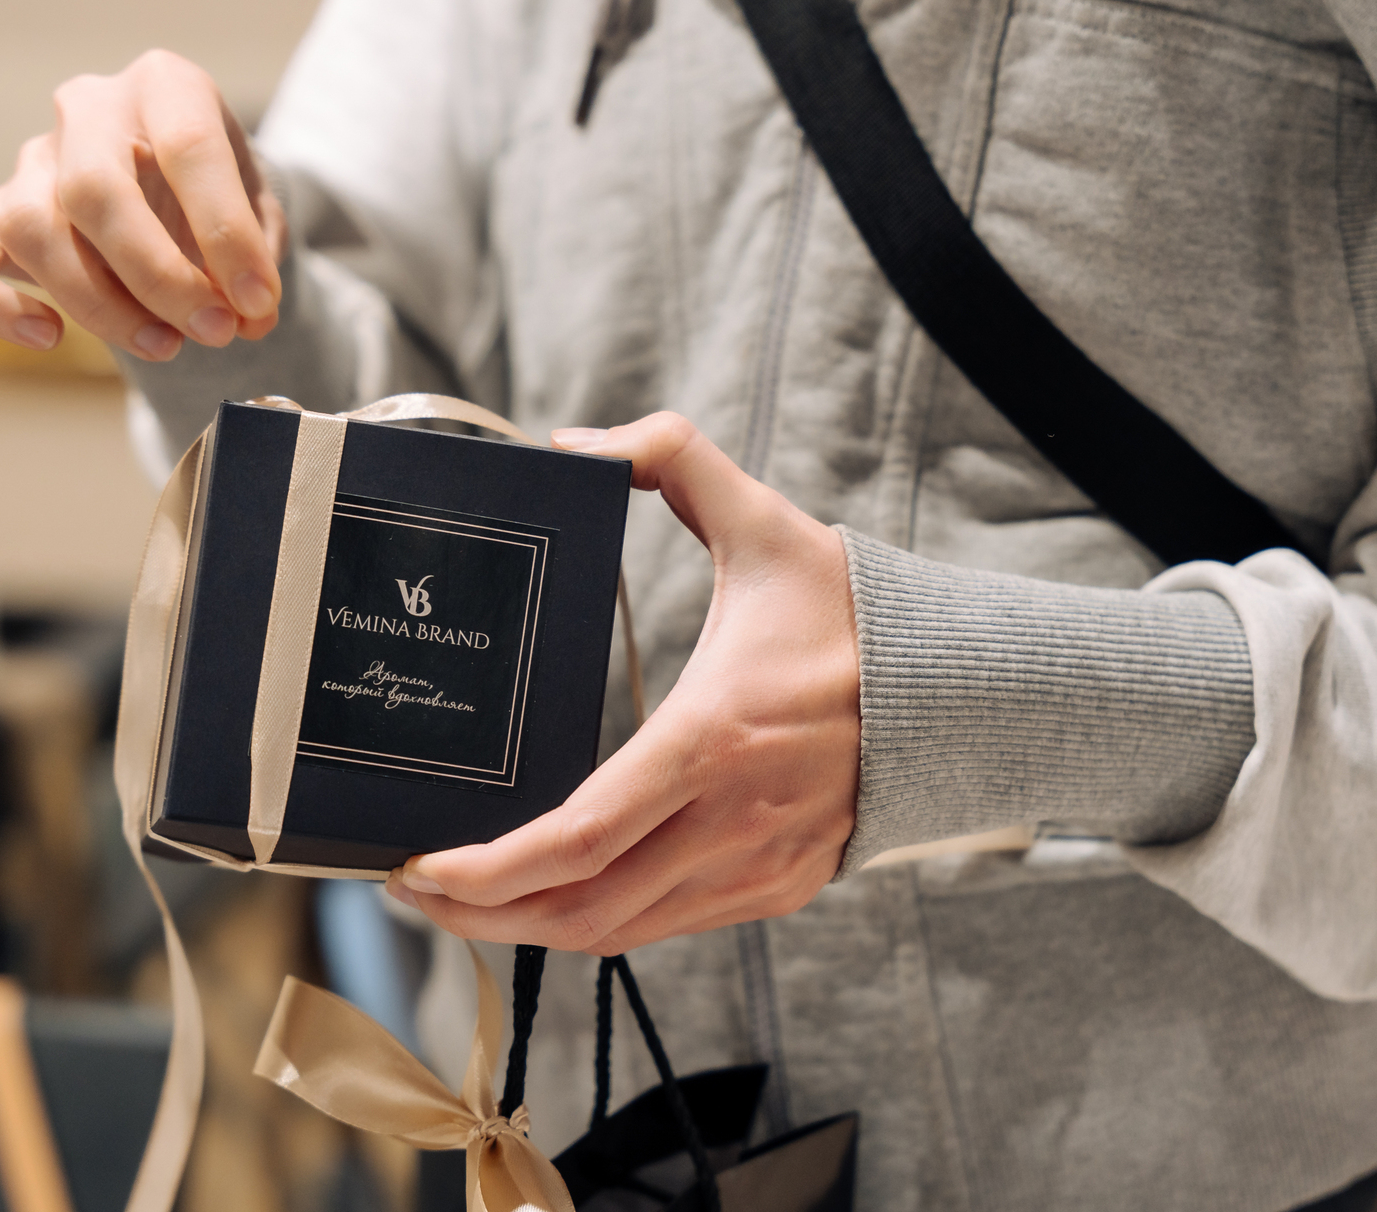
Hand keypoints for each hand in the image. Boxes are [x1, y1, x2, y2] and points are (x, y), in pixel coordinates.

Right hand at [0, 49, 284, 361]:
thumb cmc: (218, 195)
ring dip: (99, 305)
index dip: (228, 236)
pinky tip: (48, 334)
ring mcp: (32, 161)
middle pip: (94, 189)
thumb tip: (249, 316)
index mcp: (165, 86)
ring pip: (32, 228)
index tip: (257, 302)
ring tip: (164, 345)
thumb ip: (258, 257)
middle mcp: (89, 111)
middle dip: (159, 276)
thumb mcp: (259, 209)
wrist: (179, 187)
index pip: (190, 149)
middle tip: (212, 330)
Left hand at [386, 413, 861, 953]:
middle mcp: (731, 821)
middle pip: (580, 910)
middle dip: (480, 915)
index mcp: (713, 738)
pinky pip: (668, 929)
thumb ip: (672, 458)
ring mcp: (758, 867)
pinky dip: (600, 924)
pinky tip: (558, 896)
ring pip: (620, 934)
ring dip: (532, 929)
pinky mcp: (778, 888)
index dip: (487, 871)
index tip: (420, 866)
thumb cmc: (856, 617)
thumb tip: (576, 442)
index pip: (579, 839)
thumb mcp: (765, 524)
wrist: (964, 693)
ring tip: (467, 901)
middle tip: (412, 891)